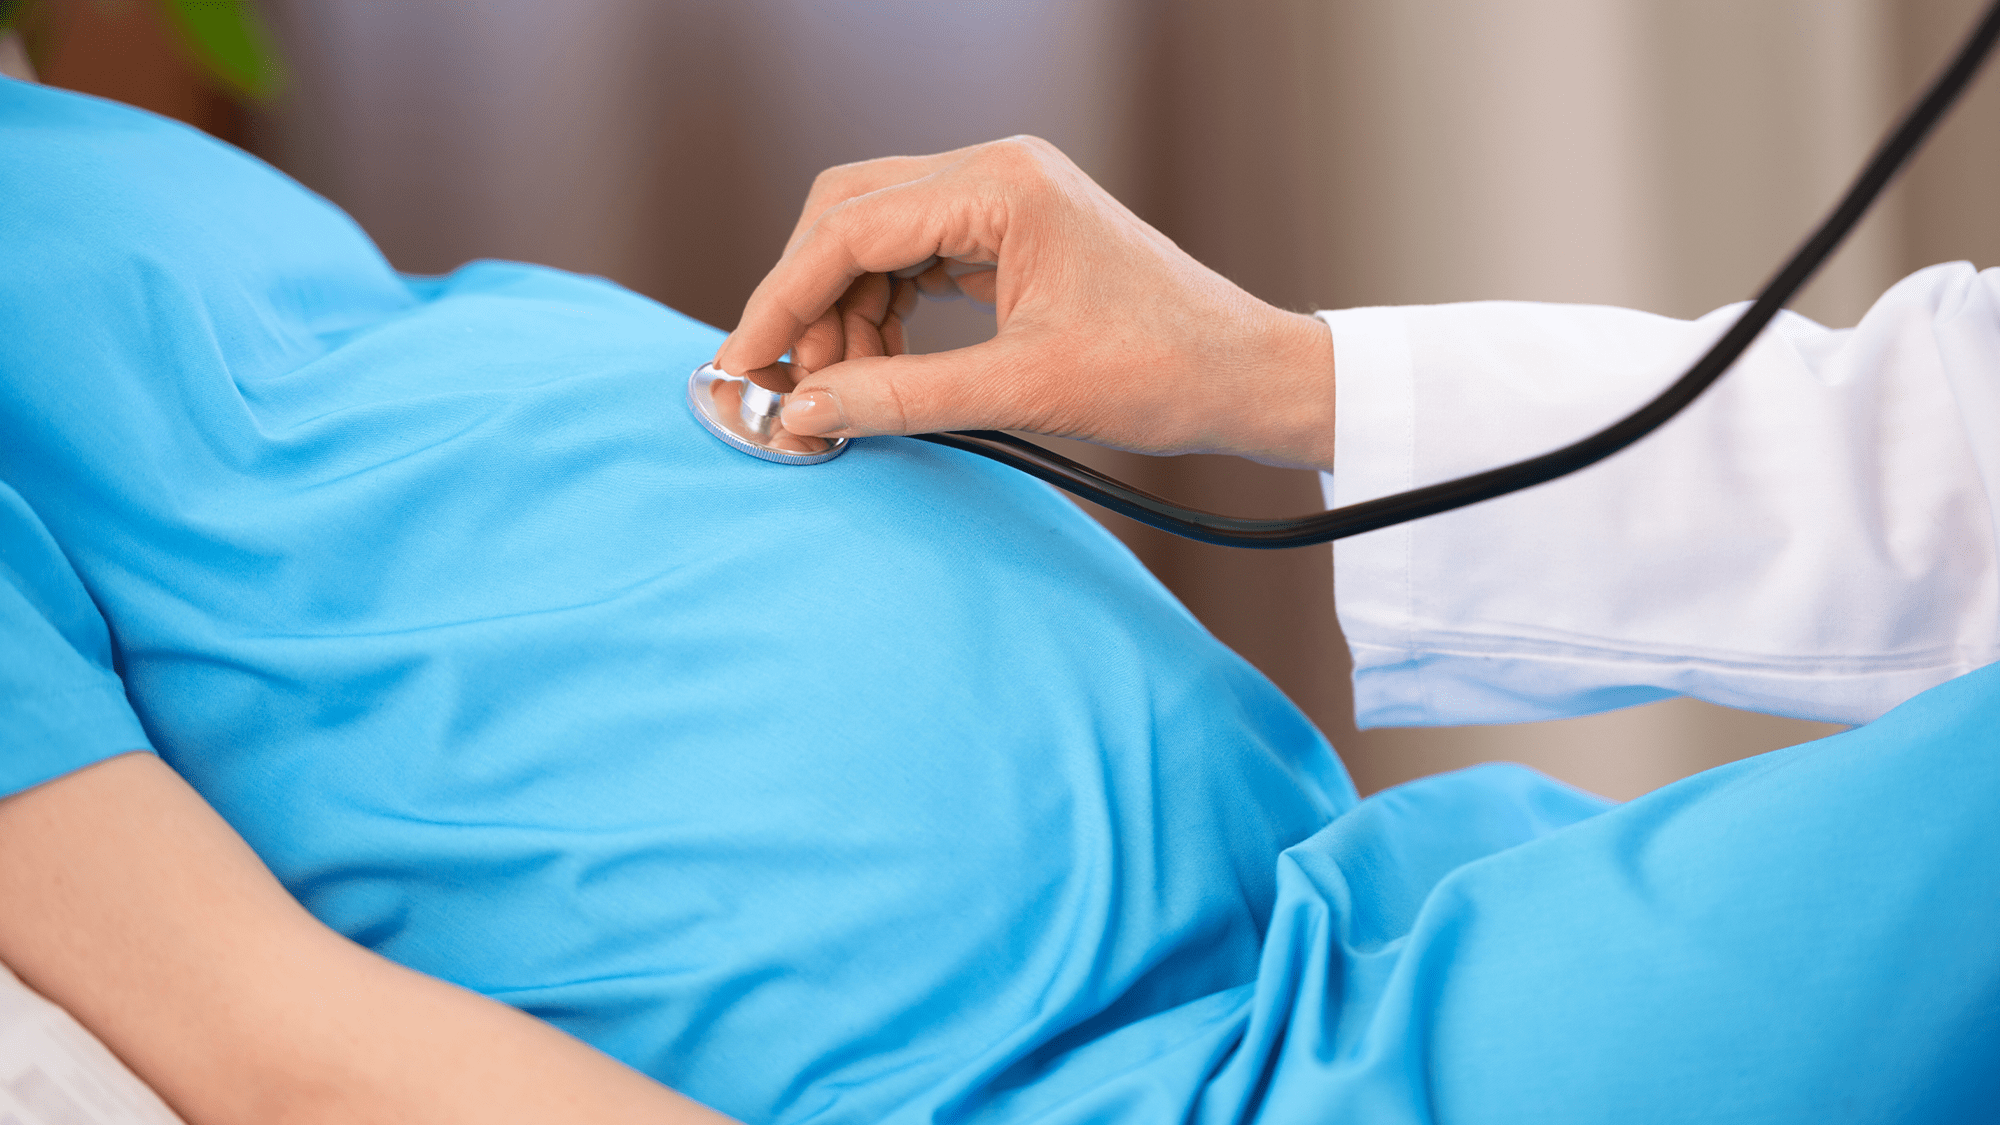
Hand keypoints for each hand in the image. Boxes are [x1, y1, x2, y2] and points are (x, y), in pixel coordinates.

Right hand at [715, 136, 1336, 468]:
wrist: (1247, 377)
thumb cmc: (1163, 373)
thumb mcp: (1022, 393)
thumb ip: (902, 399)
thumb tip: (806, 413)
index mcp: (1001, 185)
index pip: (850, 228)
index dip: (783, 300)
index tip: (743, 364)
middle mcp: (997, 171)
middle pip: (850, 214)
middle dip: (808, 298)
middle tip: (791, 383)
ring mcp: (1005, 198)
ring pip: (877, 236)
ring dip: (845, 311)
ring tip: (840, 392)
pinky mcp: (1012, 233)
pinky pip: (917, 258)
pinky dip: (885, 312)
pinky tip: (876, 368)